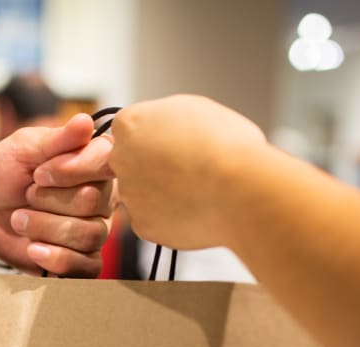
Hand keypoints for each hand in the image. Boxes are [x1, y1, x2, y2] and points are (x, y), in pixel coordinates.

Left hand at [0, 113, 115, 276]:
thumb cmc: (8, 176)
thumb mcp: (22, 148)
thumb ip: (54, 140)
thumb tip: (85, 122)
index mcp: (94, 163)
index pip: (106, 160)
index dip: (70, 168)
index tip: (39, 172)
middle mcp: (103, 197)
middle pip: (91, 199)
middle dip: (47, 198)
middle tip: (27, 195)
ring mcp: (96, 231)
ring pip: (88, 234)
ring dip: (43, 226)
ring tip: (19, 220)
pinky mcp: (84, 261)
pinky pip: (87, 266)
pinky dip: (56, 258)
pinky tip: (33, 248)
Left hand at [109, 95, 266, 248]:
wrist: (239, 190)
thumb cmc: (224, 145)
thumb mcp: (193, 108)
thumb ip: (163, 118)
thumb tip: (160, 129)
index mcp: (129, 125)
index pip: (128, 130)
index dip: (153, 136)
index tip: (172, 142)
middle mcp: (120, 160)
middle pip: (130, 163)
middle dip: (151, 166)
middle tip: (185, 168)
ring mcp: (129, 196)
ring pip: (142, 194)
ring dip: (162, 192)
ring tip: (196, 189)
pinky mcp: (142, 226)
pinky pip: (153, 220)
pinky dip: (170, 217)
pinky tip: (194, 208)